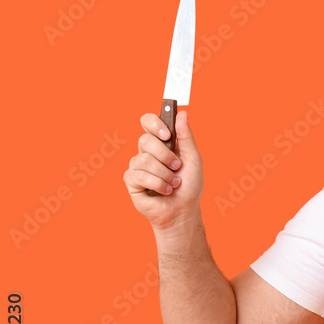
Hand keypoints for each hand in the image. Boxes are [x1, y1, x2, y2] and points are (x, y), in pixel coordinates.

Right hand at [124, 110, 203, 230]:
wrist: (183, 210)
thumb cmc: (189, 185)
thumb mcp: (193, 158)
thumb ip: (186, 137)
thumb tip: (182, 113)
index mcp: (160, 142)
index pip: (147, 121)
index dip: (154, 123)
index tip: (167, 134)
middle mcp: (146, 151)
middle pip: (145, 140)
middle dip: (166, 156)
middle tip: (177, 167)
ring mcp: (136, 166)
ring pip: (144, 159)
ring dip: (165, 174)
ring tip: (174, 183)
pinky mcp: (131, 181)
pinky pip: (139, 176)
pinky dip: (158, 184)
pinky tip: (165, 191)